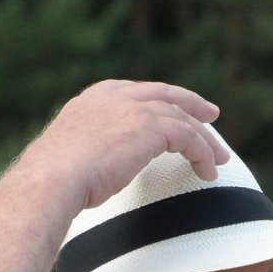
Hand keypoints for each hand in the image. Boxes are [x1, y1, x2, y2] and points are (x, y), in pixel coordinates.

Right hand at [23, 79, 233, 212]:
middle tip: (211, 115)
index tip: (174, 110)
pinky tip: (209, 172)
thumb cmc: (54, 180)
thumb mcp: (72, 155)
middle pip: (165, 95)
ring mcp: (134, 109)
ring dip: (205, 140)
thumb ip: (89, 151)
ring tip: (220, 160)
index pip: (136, 92)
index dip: (160, 100)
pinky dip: (203, 154)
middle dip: (191, 104)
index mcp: (95, 99)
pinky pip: (189, 137)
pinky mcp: (151, 127)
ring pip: (183, 118)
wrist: (52, 177)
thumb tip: (89, 170)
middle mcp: (116, 96)